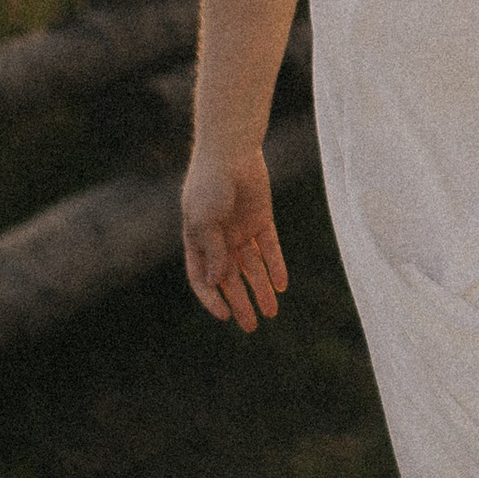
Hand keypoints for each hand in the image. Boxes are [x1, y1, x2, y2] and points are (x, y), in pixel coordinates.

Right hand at [183, 141, 287, 327]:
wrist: (231, 151)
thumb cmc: (210, 185)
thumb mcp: (204, 221)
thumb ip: (212, 252)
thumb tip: (217, 283)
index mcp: (196, 240)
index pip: (202, 278)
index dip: (211, 298)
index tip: (225, 316)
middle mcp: (219, 239)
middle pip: (230, 278)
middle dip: (240, 302)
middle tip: (251, 326)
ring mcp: (241, 229)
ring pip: (252, 267)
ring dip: (261, 289)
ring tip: (271, 312)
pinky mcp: (261, 219)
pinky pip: (270, 248)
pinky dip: (276, 266)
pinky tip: (282, 285)